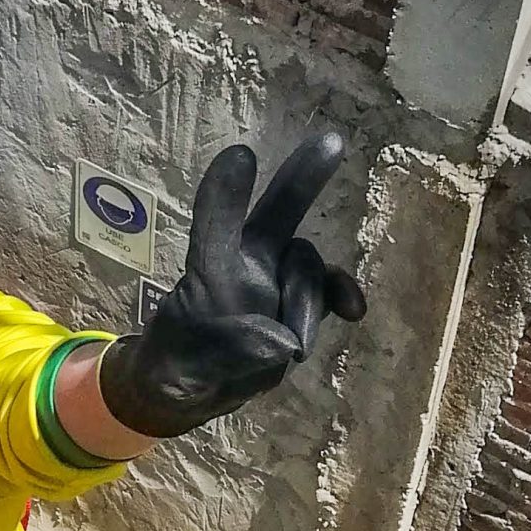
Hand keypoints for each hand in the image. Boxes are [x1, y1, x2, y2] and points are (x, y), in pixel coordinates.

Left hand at [99, 130, 367, 437]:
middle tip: (333, 141)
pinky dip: (342, 294)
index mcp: (209, 270)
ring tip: (291, 346)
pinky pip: (330, 290)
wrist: (197, 388)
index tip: (240, 156)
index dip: (226, 196)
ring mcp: (276, 280)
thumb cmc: (177, 364)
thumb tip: (282, 343)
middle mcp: (246, 263)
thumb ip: (229, 352)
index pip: (215, 228)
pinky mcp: (299, 304)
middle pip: (277, 214)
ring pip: (307, 270)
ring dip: (306, 303)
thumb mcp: (183, 367)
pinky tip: (354, 310)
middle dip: (303, 179)